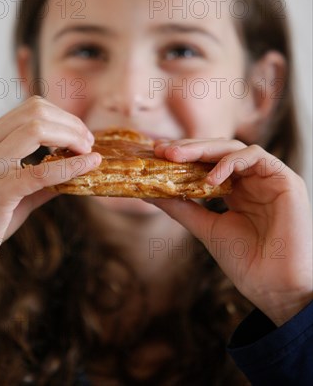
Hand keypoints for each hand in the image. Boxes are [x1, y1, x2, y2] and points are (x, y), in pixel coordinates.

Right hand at [0, 96, 100, 308]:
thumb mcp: (16, 190)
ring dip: (71, 137)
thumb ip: (44, 178)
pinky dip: (71, 166)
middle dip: (71, 124)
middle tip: (89, 143)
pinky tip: (89, 166)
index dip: (63, 117)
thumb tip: (78, 170)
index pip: (31, 108)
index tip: (81, 135)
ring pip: (37, 130)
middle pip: (37, 113)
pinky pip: (40, 171)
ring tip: (88, 152)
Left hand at [148, 138, 311, 325]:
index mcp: (237, 189)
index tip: (156, 153)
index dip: (184, 155)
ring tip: (176, 156)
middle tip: (162, 149)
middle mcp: (252, 180)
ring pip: (234, 147)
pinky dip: (230, 162)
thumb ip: (181, 207)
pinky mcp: (284, 179)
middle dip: (188, 147)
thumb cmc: (245, 261)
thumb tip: (149, 192)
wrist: (273, 286)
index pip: (208, 161)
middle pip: (218, 150)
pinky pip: (255, 156)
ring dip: (203, 149)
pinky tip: (210, 177)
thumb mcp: (205, 227)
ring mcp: (268, 178)